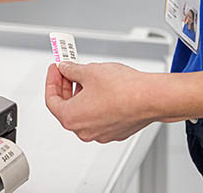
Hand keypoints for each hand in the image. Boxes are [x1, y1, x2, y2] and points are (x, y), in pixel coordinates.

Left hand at [44, 62, 161, 142]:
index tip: (56, 69)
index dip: (52, 81)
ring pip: (84, 112)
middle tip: (69, 70)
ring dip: (82, 94)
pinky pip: (99, 116)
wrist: (150, 98)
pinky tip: (102, 88)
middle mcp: (84, 130)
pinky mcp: (115, 131)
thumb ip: (72, 70)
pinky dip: (96, 103)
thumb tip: (66, 69)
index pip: (51, 100)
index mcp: (71, 118)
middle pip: (67, 107)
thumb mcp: (89, 71)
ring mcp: (100, 133)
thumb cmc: (122, 89)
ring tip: (88, 76)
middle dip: (66, 86)